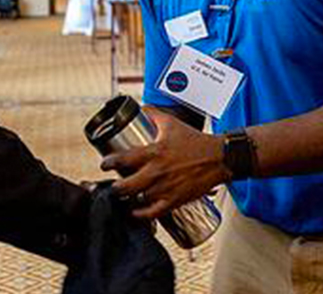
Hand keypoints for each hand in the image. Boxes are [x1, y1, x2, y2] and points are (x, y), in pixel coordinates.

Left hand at [99, 108, 229, 219]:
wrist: (218, 158)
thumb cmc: (196, 142)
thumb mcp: (172, 124)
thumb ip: (154, 114)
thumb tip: (142, 107)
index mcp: (154, 153)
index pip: (123, 160)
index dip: (109, 163)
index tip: (104, 164)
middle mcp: (157, 172)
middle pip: (125, 186)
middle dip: (115, 187)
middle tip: (113, 185)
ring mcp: (165, 188)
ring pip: (137, 199)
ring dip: (127, 199)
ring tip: (124, 196)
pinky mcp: (174, 200)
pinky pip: (153, 213)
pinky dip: (141, 214)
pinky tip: (135, 211)